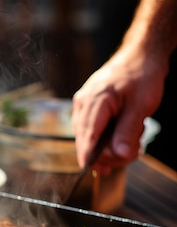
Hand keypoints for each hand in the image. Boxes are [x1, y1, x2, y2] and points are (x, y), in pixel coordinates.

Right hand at [72, 43, 166, 172]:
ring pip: (88, 137)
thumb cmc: (142, 76)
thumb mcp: (141, 106)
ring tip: (133, 139)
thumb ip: (127, 131)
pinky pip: (91, 130)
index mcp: (94, 101)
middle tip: (135, 150)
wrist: (140, 56)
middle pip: (86, 141)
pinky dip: (106, 137)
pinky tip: (122, 135)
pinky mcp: (87, 107)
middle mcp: (82, 103)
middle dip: (109, 152)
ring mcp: (82, 104)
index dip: (90, 157)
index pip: (87, 137)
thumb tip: (118, 155)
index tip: (97, 170)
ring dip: (109, 145)